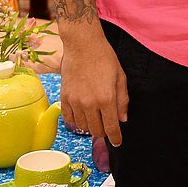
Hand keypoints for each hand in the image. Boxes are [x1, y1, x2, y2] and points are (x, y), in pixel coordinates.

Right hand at [59, 27, 128, 145]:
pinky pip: (70, 119)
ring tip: (97, 119)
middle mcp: (89, 103)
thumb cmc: (105, 58)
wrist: (82, 46)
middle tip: (108, 127)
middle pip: (97, 130)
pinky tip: (83, 116)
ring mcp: (75, 102)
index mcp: (106, 98)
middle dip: (105, 132)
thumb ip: (123, 100)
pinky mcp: (64, 98)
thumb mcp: (121, 77)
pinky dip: (77, 122)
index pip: (111, 127)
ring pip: (83, 127)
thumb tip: (123, 119)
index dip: (116, 137)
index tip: (118, 142)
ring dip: (91, 127)